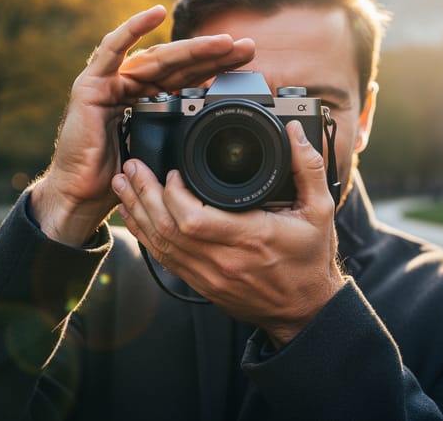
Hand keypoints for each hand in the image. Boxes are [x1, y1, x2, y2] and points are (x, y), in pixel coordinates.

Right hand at [32, 5, 254, 245]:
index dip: (216, 70)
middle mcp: (131, 86)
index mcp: (148, 100)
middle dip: (214, 56)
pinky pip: (112, 48)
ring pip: (158, 57)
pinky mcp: (92, 83)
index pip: (187, 79)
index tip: (247, 66)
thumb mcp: (161, 153)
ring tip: (223, 42)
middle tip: (247, 49)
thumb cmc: (118, 178)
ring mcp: (111, 82)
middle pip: (178, 65)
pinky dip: (133, 28)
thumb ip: (179, 135)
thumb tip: (215, 133)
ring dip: (192, 47)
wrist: (83, 196)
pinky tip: (156, 13)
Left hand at [112, 120, 345, 345]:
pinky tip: (134, 216)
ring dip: (138, 213)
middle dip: (144, 195)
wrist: (304, 310)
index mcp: (250, 238)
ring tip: (122, 185)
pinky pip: (165, 260)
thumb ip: (308, 168)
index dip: (174, 194)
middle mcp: (223, 260)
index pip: (195, 219)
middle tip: (132, 167)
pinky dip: (146, 236)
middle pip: (168, 229)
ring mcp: (209, 276)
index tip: (172, 170)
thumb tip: (296, 133)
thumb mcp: (320, 210)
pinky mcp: (201, 285)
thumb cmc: (310, 261)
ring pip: (160, 245)